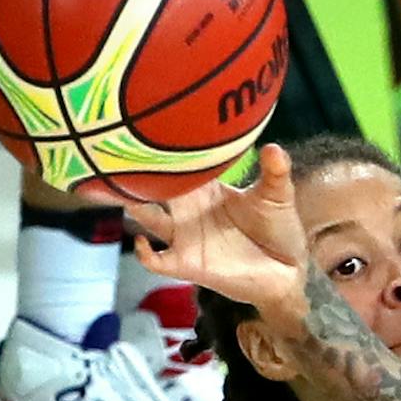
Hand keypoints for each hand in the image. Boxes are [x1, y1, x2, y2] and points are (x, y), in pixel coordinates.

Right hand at [125, 143, 310, 318]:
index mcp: (208, 189)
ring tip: (115, 191)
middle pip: (155, 188)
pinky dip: (144, 253)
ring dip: (132, 207)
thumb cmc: (277, 228)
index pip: (180, 165)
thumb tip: (273, 147)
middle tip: (117, 155)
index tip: (155, 130)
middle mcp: (189, 209)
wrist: (285, 269)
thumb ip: (275, 172)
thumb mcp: (277, 196)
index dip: (167, 151)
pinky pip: (155, 260)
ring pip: (146, 218)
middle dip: (137, 174)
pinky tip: (143, 242)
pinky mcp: (186, 263)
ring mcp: (185, 236)